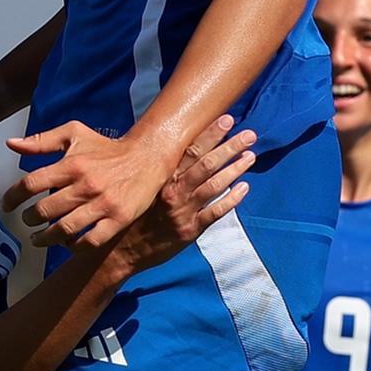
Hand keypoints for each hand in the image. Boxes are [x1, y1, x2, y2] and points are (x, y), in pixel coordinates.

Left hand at [7, 122, 186, 252]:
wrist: (147, 157)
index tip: (7, 205)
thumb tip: (11, 144)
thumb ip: (41, 140)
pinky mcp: (118, 219)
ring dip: (45, 238)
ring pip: (64, 229)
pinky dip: (74, 246)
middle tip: (26, 221)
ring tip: (37, 239)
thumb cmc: (106, 147)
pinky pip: (90, 241)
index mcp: (72, 164)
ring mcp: (103, 204)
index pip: (32, 183)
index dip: (13, 197)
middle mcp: (85, 185)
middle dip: (29, 219)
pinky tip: (66, 244)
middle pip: (45, 209)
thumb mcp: (74, 134)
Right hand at [88, 117, 250, 270]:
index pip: (190, 149)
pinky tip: (245, 188)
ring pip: (214, 185)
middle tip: (250, 134)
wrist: (119, 251)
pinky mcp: (189, 230)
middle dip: (229, 147)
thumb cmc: (130, 216)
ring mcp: (183, 210)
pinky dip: (231, 200)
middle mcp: (173, 191)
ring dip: (234, 169)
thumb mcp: (139, 188)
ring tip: (250, 156)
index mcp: (162, 177)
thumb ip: (158, 170)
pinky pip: (215, 213)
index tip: (227, 119)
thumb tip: (174, 148)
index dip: (210, 134)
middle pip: (207, 163)